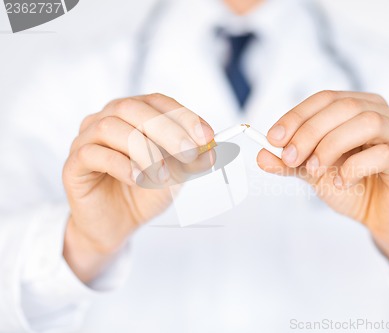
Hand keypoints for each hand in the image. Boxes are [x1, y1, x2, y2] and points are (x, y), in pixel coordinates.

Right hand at [63, 93, 213, 281]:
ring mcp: (87, 139)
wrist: (119, 223)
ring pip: (112, 128)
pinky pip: (93, 154)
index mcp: (134, 115)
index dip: (183, 116)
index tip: (206, 136)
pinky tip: (138, 179)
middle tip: (189, 151)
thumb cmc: (144, 192)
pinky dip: (121, 165)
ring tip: (161, 174)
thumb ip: (191, 160)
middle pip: (133, 109)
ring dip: (144, 150)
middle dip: (166, 130)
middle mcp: (108, 119)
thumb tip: (212, 150)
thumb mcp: (176, 174)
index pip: (158, 102)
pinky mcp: (74, 164)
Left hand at [257, 91, 388, 266]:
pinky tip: (342, 183)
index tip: (273, 138)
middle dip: (310, 131)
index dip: (297, 116)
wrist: (383, 218)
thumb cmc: (353, 187)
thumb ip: (290, 163)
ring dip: (332, 145)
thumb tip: (261, 155)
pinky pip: (384, 153)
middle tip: (289, 157)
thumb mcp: (314, 173)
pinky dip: (354, 167)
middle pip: (344, 107)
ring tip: (314, 170)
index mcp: (360, 108)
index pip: (326, 98)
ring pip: (367, 122)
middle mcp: (384, 114)